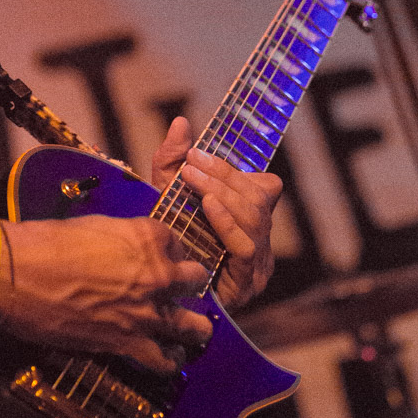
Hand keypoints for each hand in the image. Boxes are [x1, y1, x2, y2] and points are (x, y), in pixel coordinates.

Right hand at [0, 211, 213, 375]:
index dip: (170, 254)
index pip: (178, 244)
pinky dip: (167, 361)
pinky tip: (165, 358)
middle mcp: (159, 274)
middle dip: (188, 286)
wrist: (14, 274)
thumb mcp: (92, 227)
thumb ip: (120, 240)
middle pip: (196, 281)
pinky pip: (165, 361)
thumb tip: (120, 254)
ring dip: (193, 328)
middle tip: (176, 293)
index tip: (160, 260)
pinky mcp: (129, 344)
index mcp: (148, 237)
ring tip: (188, 331)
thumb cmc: (44, 243)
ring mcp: (148, 313)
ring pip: (195, 327)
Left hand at [152, 116, 281, 312]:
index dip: (233, 169)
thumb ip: (172, 160)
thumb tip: (180, 121)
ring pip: (256, 219)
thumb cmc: (166, 244)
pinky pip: (246, 247)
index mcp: (250, 218)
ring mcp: (258, 263)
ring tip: (194, 179)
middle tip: (190, 163)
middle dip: (224, 176)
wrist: (152, 296)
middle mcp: (260, 238)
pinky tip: (209, 206)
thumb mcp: (166, 197)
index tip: (195, 154)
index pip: (264, 186)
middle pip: (258, 198)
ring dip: (224, 193)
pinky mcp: (247, 284)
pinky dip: (228, 222)